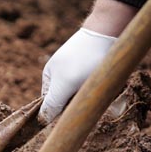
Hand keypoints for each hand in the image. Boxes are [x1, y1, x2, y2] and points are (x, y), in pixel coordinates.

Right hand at [39, 0, 137, 123]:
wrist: (108, 31)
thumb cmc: (84, 60)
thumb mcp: (64, 85)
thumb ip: (52, 104)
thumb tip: (42, 120)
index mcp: (49, 77)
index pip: (51, 104)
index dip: (61, 111)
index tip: (73, 110)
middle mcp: (61, 73)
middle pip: (68, 99)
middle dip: (78, 101)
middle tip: (88, 96)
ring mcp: (77, 67)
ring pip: (82, 92)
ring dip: (90, 93)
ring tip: (98, 84)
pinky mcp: (93, 63)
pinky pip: (94, 83)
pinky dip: (100, 85)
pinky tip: (105, 79)